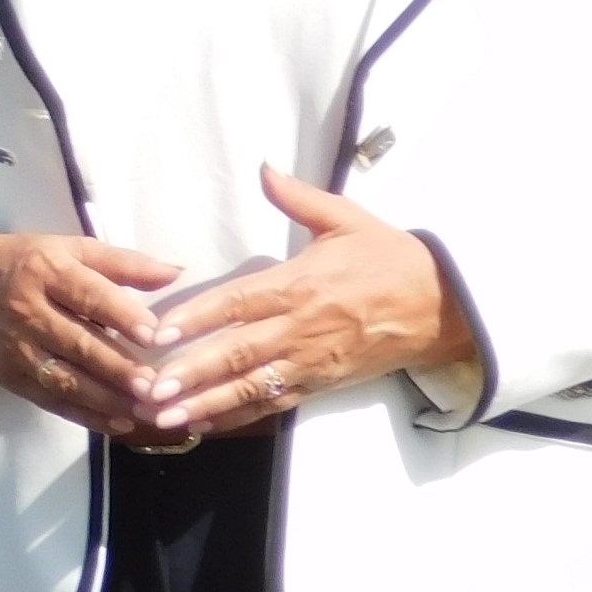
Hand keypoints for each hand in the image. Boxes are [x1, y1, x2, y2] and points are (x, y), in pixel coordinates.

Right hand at [0, 232, 180, 440]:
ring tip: (144, 410)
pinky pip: (51, 401)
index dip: (121, 315)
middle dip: (117, 368)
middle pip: (78, 343)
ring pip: (65, 379)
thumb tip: (175, 272)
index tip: (155, 335)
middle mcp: (30, 311)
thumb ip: (123, 263)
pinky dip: (85, 415)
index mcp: (48, 271)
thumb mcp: (69, 249)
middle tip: (155, 386)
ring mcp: (18, 349)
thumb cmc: (25, 263)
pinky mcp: (12, 377)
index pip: (87, 295)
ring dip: (106, 398)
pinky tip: (118, 423)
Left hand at [135, 167, 473, 438]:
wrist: (442, 305)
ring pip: (251, 387)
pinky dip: (238, 415)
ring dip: (206, 403)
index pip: (237, 302)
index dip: (197, 317)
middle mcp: (299, 328)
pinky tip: (205, 424)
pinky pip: (273, 404)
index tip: (160, 330)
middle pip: (237, 353)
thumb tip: (264, 167)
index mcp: (299, 284)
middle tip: (149, 390)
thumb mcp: (345, 219)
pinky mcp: (320, 385)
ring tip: (165, 418)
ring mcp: (309, 361)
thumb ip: (298, 197)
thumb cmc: (389, 258)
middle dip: (191, 374)